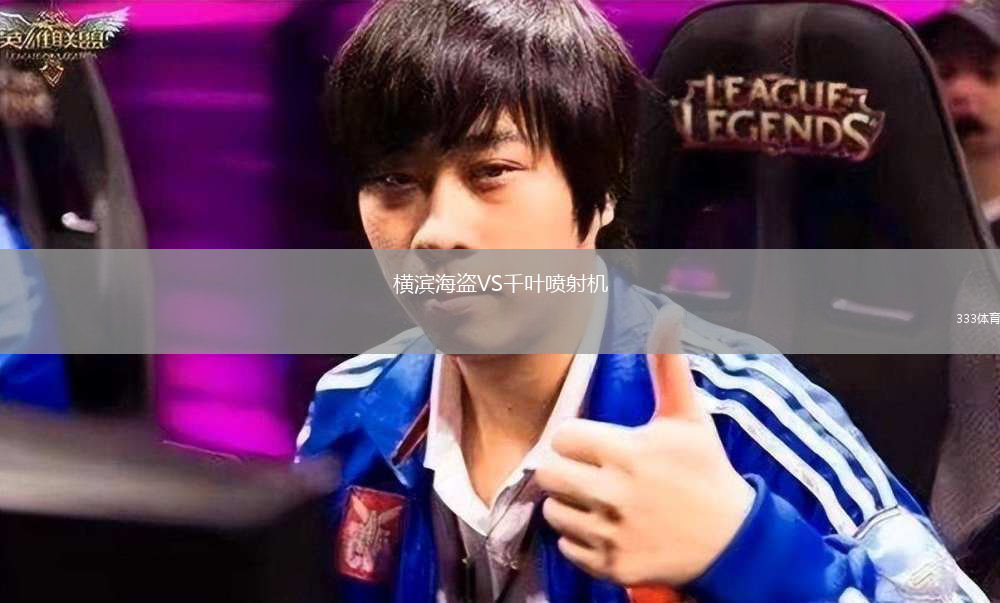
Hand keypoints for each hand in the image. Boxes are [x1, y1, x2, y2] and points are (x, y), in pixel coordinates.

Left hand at [535, 306, 754, 586]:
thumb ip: (668, 366)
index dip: (577, 440)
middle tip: (590, 473)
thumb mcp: (688, 416)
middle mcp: (618, 495)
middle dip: (564, 471)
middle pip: (548, 475)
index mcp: (630, 452)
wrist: (732, 541)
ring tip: (601, 501)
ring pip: (554, 512)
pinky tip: (608, 529)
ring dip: (570, 506)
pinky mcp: (612, 567)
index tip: (600, 446)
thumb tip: (668, 312)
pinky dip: (580, 541)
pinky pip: (566, 549)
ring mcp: (614, 534)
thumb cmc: (704, 470)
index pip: (563, 438)